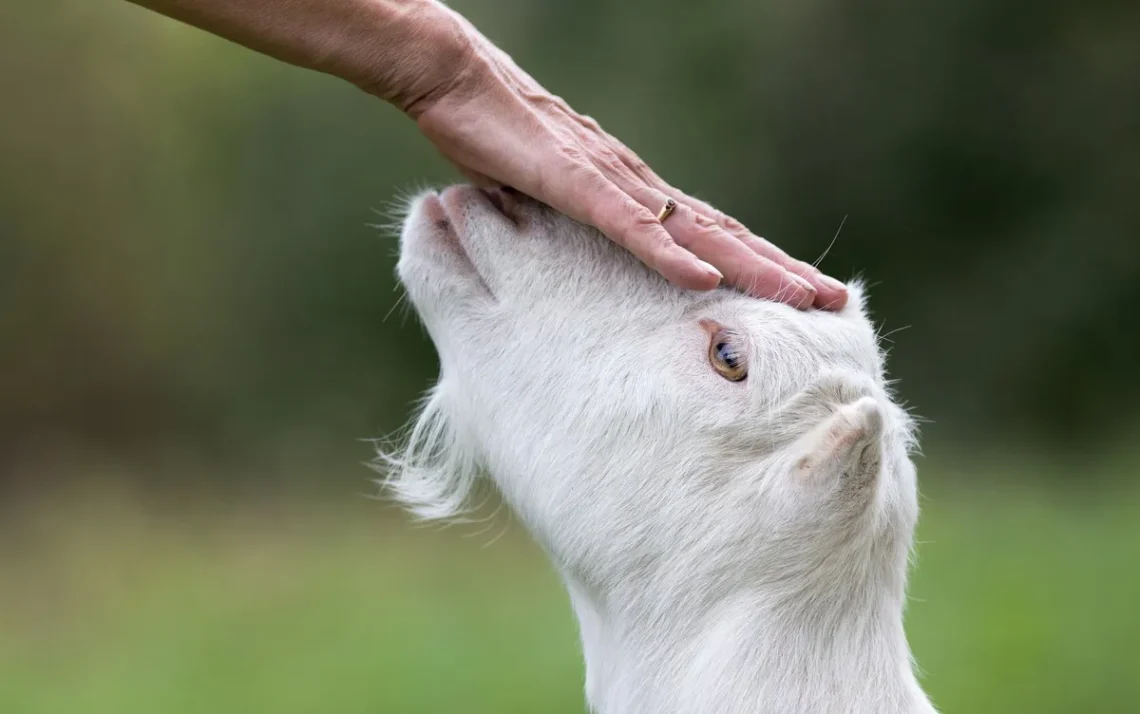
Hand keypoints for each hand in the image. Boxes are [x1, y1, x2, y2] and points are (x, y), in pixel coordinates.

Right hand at [404, 6, 848, 310]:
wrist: (457, 78)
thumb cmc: (497, 134)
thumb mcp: (544, 196)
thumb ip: (574, 222)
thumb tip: (579, 259)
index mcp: (636, 193)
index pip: (710, 235)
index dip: (758, 264)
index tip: (799, 294)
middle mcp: (639, 186)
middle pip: (723, 236)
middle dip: (780, 271)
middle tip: (836, 302)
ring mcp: (613, 182)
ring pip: (695, 233)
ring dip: (749, 267)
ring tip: (800, 298)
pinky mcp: (576, 181)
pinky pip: (629, 225)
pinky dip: (668, 255)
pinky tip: (704, 280)